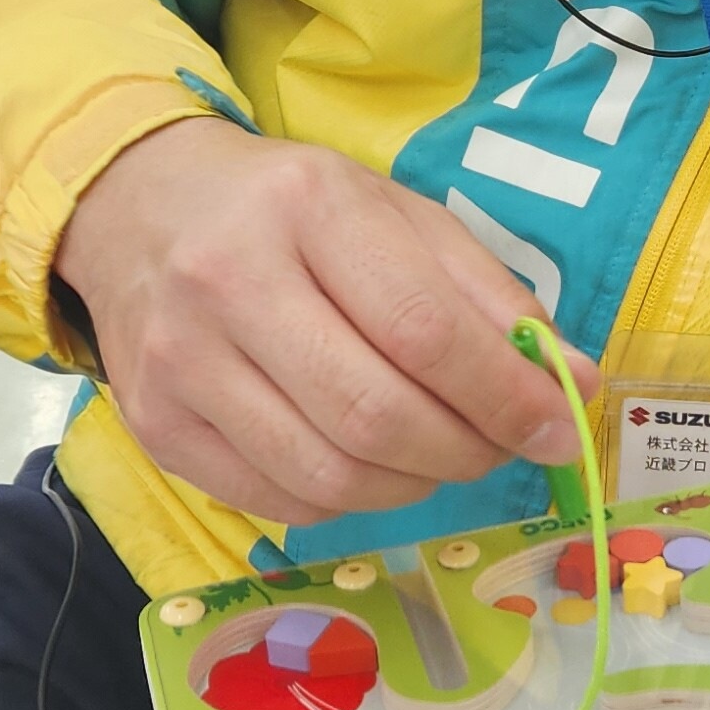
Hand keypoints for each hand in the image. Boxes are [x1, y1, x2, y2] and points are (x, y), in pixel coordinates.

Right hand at [56, 119, 595, 529]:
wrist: (138, 209)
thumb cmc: (291, 213)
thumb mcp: (396, 216)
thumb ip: (488, 295)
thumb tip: (571, 384)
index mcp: (309, 207)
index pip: (423, 329)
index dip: (503, 394)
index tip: (556, 426)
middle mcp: (230, 281)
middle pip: (375, 414)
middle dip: (465, 451)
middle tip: (498, 448)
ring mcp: (181, 362)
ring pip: (329, 476)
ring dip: (412, 485)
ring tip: (434, 454)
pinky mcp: (157, 428)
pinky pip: (279, 502)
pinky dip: (347, 501)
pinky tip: (364, 462)